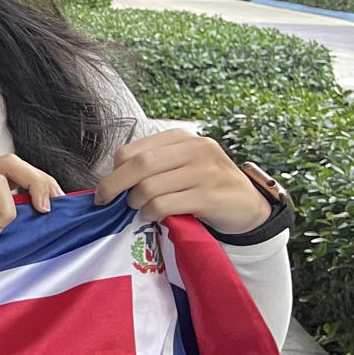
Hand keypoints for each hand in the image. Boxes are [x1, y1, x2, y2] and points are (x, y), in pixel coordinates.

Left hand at [93, 129, 269, 231]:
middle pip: (138, 165)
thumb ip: (152, 166)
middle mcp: (195, 149)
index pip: (132, 151)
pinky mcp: (210, 195)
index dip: (113, 172)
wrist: (246, 205)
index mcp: (181, 138)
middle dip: (113, 186)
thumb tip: (110, 181)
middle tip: (106, 202)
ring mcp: (205, 171)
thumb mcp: (180, 165)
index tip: (107, 188)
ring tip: (142, 209)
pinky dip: (152, 214)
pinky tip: (155, 216)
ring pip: (149, 187)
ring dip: (136, 203)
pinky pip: (164, 205)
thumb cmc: (205, 185)